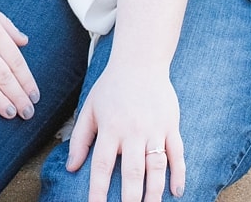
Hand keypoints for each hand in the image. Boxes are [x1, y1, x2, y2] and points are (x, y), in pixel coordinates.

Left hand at [66, 53, 184, 201]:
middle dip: (130, 199)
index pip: (103, 166)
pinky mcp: (171, 125)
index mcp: (110, 128)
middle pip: (132, 172)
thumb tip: (71, 168)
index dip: (99, 191)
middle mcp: (133, 131)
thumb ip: (80, 138)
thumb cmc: (111, 87)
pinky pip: (177, 153)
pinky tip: (177, 192)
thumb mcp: (89, 108)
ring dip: (154, 192)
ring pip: (156, 166)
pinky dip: (179, 173)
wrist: (140, 61)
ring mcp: (155, 129)